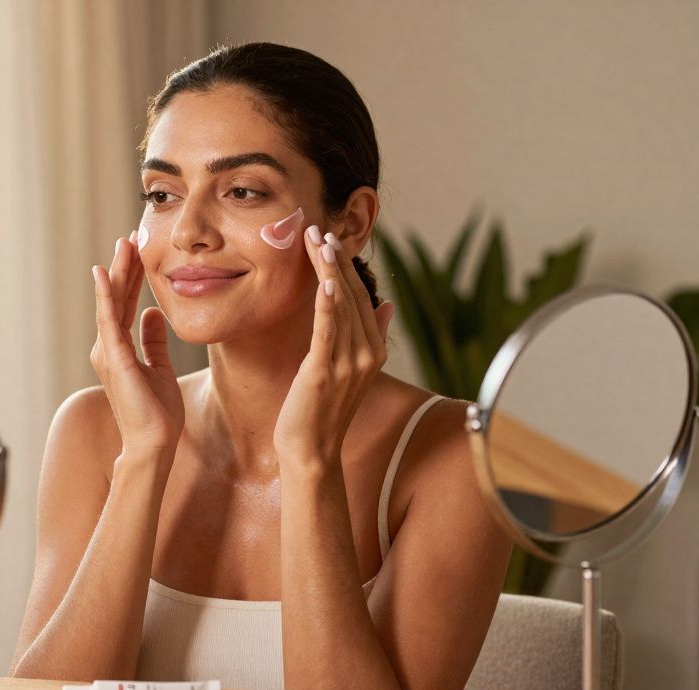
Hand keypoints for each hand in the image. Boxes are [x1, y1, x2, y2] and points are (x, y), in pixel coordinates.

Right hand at [90, 234, 184, 454]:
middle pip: (116, 298)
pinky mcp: (114, 359)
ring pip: (111, 303)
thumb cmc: (157, 413)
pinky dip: (106, 295)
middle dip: (124, 266)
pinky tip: (105, 273)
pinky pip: (108, 321)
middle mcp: (108, 347)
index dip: (132, 277)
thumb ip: (153, 341)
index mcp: (119, 349)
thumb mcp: (160, 368)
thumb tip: (153, 315)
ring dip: (117, 272)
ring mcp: (108, 352)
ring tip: (123, 244)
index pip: (125, 304)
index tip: (139, 250)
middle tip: (130, 237)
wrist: (154, 444)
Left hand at [273, 228, 394, 468]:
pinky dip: (328, 304)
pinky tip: (325, 280)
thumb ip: (371, 336)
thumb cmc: (323, 410)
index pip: (362, 297)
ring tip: (316, 241)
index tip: (329, 239)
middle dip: (335, 260)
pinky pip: (329, 331)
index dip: (346, 267)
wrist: (311, 452)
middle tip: (318, 229)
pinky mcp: (324, 372)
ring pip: (341, 306)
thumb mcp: (351, 370)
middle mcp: (366, 354)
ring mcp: (348, 364)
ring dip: (328, 270)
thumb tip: (387, 305)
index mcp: (374, 351)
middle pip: (353, 295)